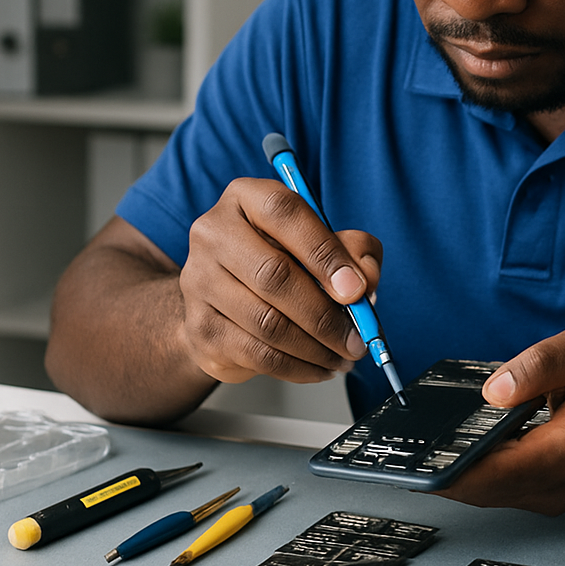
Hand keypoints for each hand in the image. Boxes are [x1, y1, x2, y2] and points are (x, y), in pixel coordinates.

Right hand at [178, 177, 382, 384]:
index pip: (284, 214)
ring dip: (316, 347)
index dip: (324, 252)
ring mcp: (199, 282)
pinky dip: (297, 367)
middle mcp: (213, 234)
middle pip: (273, 275)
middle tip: (357, 338)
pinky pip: (256, 354)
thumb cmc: (281, 259)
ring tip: (345, 355)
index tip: (357, 289)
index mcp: (246, 197)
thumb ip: (354, 249)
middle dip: (326, 314)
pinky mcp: (199, 327)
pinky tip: (320, 366)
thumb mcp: (323, 240)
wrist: (224, 298)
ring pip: (267, 323)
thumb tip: (365, 281)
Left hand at [435, 326, 564, 514]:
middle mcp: (559, 484)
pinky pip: (493, 485)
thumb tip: (494, 389)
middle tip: (404, 439)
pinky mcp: (538, 492)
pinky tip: (448, 441)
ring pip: (482, 491)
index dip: (460, 466)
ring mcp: (548, 495)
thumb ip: (542, 363)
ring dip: (450, 468)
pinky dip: (468, 467)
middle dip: (443, 465)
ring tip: (417, 438)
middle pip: (484, 487)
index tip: (423, 453)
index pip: (505, 469)